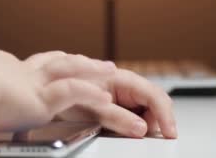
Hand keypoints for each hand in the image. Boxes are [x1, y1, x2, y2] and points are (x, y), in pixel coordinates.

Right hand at [0, 50, 116, 130]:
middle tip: (89, 58)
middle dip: (75, 60)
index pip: (31, 65)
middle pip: (55, 63)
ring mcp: (32, 85)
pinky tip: (104, 97)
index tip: (59, 57)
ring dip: (91, 71)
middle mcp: (20, 75)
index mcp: (3, 72)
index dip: (49, 61)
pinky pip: (71, 93)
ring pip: (69, 72)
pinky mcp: (39, 100)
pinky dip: (88, 93)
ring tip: (109, 70)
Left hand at [55, 67, 177, 138]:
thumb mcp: (92, 110)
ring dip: (146, 121)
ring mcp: (118, 91)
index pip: (153, 94)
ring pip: (144, 107)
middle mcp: (121, 82)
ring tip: (133, 133)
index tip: (169, 132)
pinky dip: (134, 122)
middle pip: (152, 100)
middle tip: (152, 137)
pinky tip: (126, 129)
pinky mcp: (113, 100)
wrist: (46, 91)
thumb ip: (117, 117)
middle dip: (157, 118)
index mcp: (119, 78)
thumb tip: (142, 128)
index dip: (165, 114)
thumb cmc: (65, 93)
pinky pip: (132, 111)